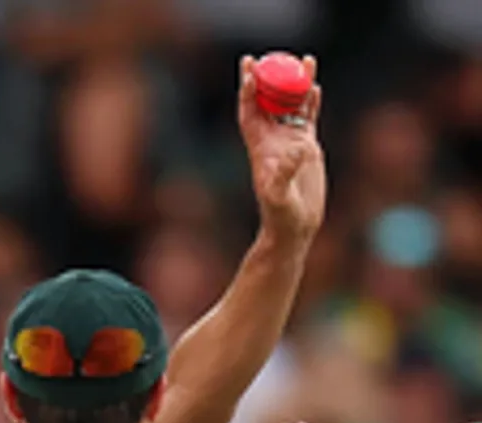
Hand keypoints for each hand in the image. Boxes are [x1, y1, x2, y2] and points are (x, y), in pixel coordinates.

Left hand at [238, 55, 326, 242]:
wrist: (294, 226)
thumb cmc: (280, 216)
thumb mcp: (278, 196)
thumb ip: (283, 174)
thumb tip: (295, 150)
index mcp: (260, 148)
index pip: (250, 112)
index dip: (248, 91)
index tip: (250, 70)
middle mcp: (272, 142)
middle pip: (268, 103)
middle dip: (268, 79)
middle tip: (267, 55)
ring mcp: (289, 143)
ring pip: (291, 106)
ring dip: (294, 84)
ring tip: (304, 60)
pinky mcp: (307, 148)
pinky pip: (307, 119)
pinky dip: (310, 103)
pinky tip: (315, 87)